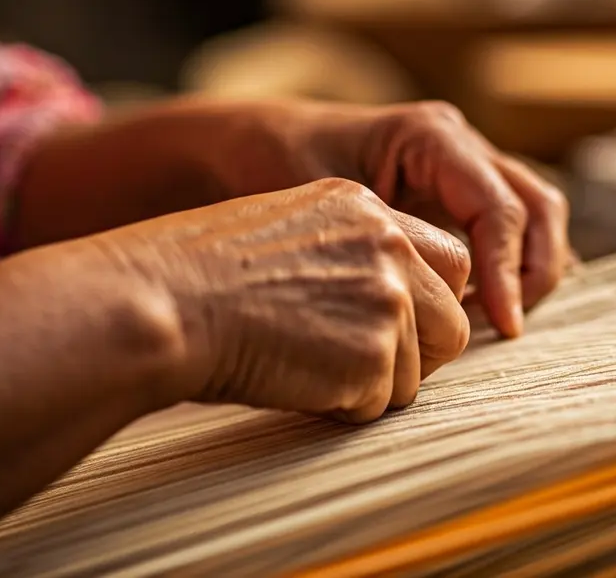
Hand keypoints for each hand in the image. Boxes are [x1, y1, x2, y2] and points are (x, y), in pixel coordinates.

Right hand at [91, 178, 470, 422]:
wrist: (163, 301)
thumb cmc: (200, 276)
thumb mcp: (285, 232)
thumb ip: (347, 253)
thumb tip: (386, 304)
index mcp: (366, 207)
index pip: (446, 260)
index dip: (425, 305)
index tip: (395, 330)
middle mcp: (388, 244)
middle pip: (452, 318)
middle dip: (419, 353)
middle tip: (358, 365)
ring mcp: (387, 296)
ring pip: (420, 370)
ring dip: (373, 384)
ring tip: (305, 366)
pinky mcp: (373, 352)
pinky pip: (380, 403)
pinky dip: (342, 407)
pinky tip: (294, 380)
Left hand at [191, 99, 572, 337]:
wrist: (250, 148)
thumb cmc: (279, 169)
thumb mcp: (329, 204)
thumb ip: (386, 245)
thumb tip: (436, 308)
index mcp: (432, 136)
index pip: (498, 208)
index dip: (508, 272)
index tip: (502, 326)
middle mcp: (459, 146)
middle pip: (537, 206)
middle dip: (535, 271)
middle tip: (508, 328)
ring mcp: (463, 168)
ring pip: (533, 216)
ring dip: (528, 271)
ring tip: (493, 323)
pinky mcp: (455, 197)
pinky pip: (505, 229)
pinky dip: (509, 269)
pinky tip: (483, 312)